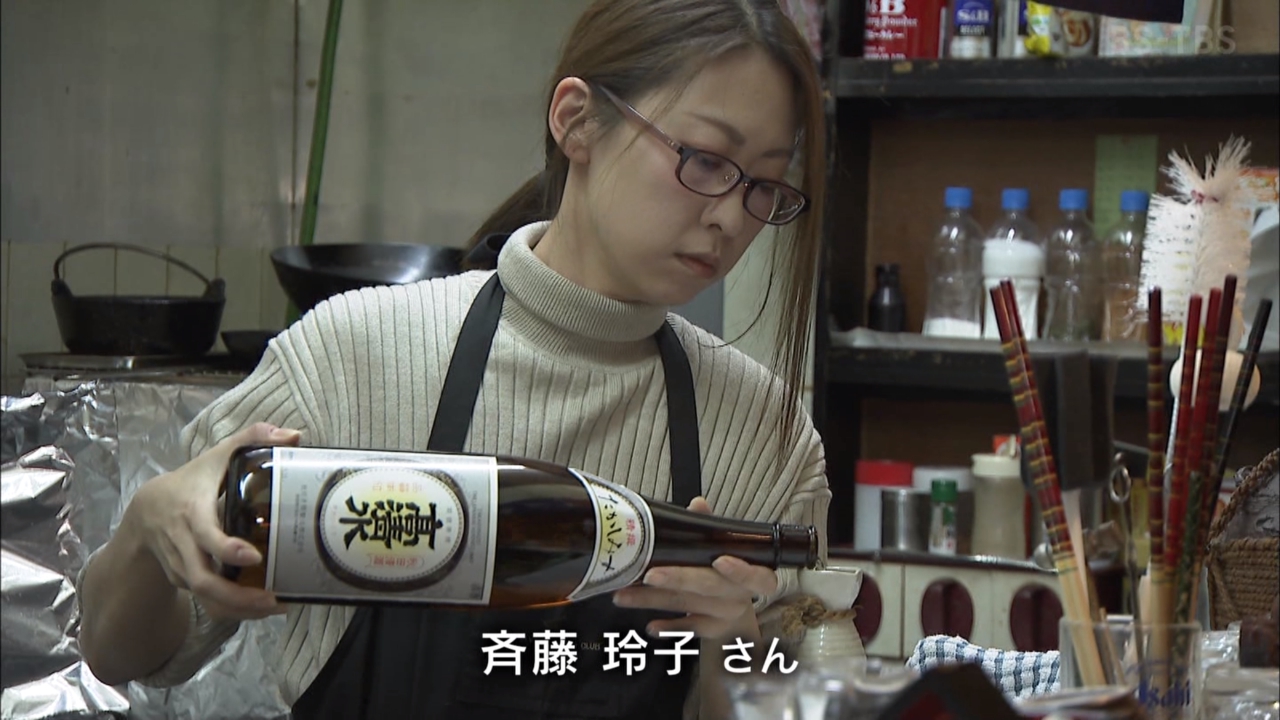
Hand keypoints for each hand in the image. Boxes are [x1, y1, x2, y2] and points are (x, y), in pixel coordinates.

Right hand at [122, 422, 299, 620]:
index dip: (226, 549)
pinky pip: (209, 603)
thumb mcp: (216, 456)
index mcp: (192, 514)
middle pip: (204, 581)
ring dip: (241, 610)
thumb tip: (295, 434)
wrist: (146, 512)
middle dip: (237, 597)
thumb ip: (252, 439)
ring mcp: (183, 568)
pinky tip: (264, 607)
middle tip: (274, 599)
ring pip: (207, 599)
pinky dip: (235, 610)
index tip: (252, 556)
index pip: (204, 537)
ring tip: (277, 607)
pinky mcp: (187, 582)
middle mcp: (184, 546)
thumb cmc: (191, 481)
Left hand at [611, 497, 777, 641]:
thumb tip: (698, 505)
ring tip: (625, 594)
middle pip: (710, 587)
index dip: (742, 571)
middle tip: (649, 574)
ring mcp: (725, 615)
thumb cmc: (726, 569)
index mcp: (754, 574)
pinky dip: (668, 626)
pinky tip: (651, 625)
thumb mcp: (723, 547)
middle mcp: (741, 597)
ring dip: (654, 600)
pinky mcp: (710, 630)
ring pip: (688, 605)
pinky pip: (687, 629)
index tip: (720, 560)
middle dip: (678, 579)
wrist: (732, 603)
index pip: (758, 577)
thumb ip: (711, 528)